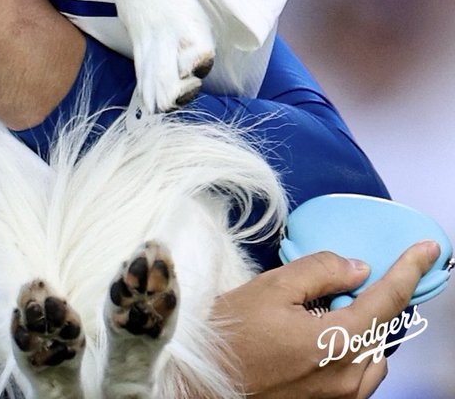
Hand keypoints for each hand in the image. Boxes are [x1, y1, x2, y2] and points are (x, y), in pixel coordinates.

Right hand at [213, 241, 440, 397]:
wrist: (204, 380)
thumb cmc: (232, 334)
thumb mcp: (271, 287)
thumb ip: (319, 271)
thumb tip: (357, 268)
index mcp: (338, 342)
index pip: (388, 299)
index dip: (410, 269)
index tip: (428, 248)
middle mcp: (349, 376)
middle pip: (382, 330)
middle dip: (372, 302)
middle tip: (343, 283)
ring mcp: (342, 396)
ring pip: (373, 355)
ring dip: (361, 329)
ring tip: (324, 312)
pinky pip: (358, 374)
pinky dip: (350, 349)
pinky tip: (316, 337)